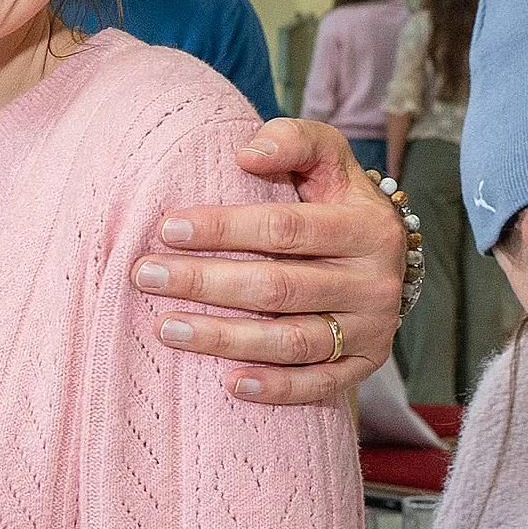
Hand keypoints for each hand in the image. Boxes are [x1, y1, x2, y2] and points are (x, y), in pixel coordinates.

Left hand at [134, 116, 405, 405]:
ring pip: (291, 341)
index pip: (285, 229)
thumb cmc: (334, 200)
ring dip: (224, 338)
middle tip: (145, 276)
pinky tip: (228, 384)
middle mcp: (375, 281)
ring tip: (166, 327)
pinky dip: (275, 388)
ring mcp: (371, 329)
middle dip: (205, 282)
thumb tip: (247, 152)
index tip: (167, 228)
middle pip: (278, 288)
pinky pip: (318, 385)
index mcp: (366, 226)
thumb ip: (293, 140)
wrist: (382, 254)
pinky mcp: (364, 365)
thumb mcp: (326, 158)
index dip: (224, 229)